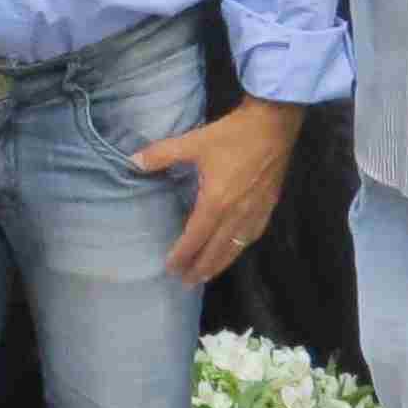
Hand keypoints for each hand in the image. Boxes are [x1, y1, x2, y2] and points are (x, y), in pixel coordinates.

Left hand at [133, 97, 299, 282]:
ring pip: (236, 247)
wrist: (274, 125)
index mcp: (216, 203)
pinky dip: (240, 248)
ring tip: (207, 275)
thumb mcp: (194, 142)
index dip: (182, 255)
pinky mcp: (268, 206)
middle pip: (216, 250)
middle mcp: (236, 215)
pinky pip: (252, 236)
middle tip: (187, 283)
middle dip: (200, 268)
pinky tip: (236, 249)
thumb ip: (162, 154)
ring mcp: (255, 212)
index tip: (171, 268)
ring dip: (220, 264)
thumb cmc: (232, 135)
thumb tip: (133, 161)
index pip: (195, 238)